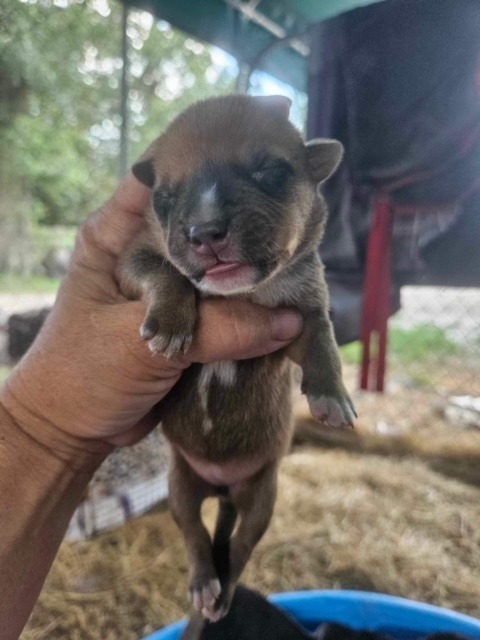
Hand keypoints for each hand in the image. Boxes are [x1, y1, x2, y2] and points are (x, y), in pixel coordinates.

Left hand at [0, 172, 301, 468]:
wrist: (75, 430)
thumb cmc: (82, 376)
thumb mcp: (140, 346)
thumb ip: (214, 331)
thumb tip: (287, 321)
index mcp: (116, 238)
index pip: (161, 183)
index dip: (206, 164)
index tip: (255, 142)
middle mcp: (147, 254)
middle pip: (204, 228)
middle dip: (244, 224)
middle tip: (290, 209)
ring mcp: (173, 289)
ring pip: (222, 271)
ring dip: (254, 272)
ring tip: (298, 252)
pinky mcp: (191, 322)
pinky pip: (229, 311)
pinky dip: (254, 312)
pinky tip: (286, 303)